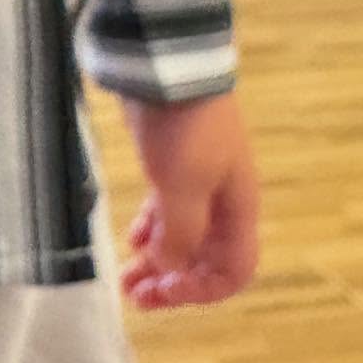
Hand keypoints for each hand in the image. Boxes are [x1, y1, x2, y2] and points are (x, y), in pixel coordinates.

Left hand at [120, 93, 259, 311]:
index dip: (202, 290)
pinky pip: (166, 213)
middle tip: (135, 296)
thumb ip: (180, 232)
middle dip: (173, 282)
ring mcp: (195, 184)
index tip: (165, 292)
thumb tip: (170, 268)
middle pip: (205, 259)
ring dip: (157, 262)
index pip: (234, 269)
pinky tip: (132, 241)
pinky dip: (151, 232)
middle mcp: (221, 203)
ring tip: (126, 278)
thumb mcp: (184, 184)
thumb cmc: (183, 128)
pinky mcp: (170, 166)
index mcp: (236, 210)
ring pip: (181, 238)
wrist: (167, 66)